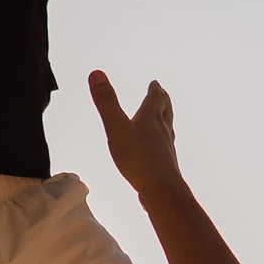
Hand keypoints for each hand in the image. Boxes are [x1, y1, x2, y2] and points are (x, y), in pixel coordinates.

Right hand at [88, 72, 183, 195]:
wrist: (161, 189)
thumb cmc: (139, 159)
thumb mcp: (116, 128)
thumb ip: (106, 102)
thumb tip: (96, 73)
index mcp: (151, 119)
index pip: (155, 99)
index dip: (154, 90)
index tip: (155, 83)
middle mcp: (162, 131)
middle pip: (165, 112)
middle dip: (163, 102)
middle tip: (162, 95)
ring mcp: (165, 149)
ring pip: (167, 130)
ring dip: (165, 121)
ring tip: (163, 119)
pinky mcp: (165, 165)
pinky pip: (164, 149)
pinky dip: (162, 143)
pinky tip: (158, 150)